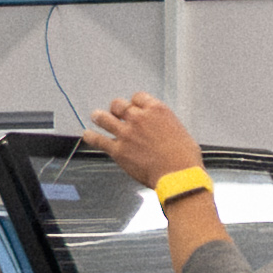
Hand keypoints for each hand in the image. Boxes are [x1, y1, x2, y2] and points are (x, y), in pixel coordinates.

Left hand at [86, 94, 202, 185]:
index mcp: (157, 111)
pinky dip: (91, 137)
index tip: (133, 107)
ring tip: (96, 117)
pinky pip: (98, 140)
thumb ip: (166, 127)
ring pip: (104, 118)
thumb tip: (162, 132)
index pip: (138, 97)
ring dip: (99, 117)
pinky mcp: (118, 150)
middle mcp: (139, 118)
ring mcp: (126, 134)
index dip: (134, 102)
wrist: (178, 175)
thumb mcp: (180, 132)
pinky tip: (88, 135)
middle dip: (116, 108)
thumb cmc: (185, 158)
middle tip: (115, 112)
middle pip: (119, 104)